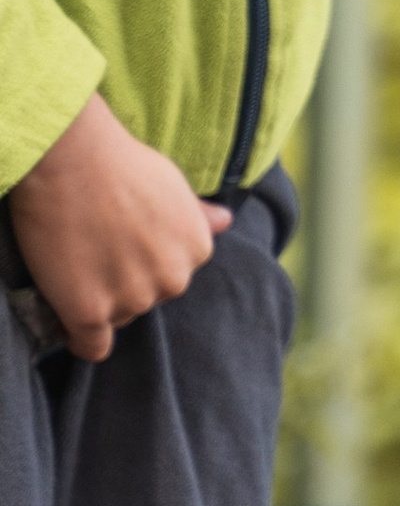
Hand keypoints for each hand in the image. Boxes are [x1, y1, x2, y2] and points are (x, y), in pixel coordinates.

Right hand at [9, 94, 227, 364]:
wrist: (72, 159)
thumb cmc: (120, 164)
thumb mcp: (172, 185)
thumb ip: (196, 215)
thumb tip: (225, 222)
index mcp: (197, 250)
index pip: (170, 278)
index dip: (141, 264)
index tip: (118, 246)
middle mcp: (173, 279)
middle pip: (145, 300)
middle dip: (122, 283)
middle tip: (93, 251)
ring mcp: (133, 298)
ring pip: (116, 319)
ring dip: (97, 302)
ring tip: (75, 265)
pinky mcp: (91, 312)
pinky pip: (92, 346)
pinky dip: (80, 338)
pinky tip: (69, 321)